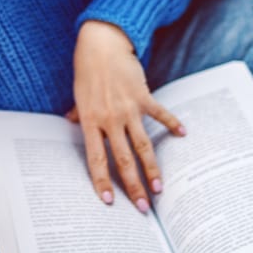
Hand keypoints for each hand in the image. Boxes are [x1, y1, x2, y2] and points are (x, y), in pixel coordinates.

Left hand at [67, 20, 184, 211]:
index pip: (96, 160)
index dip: (102, 182)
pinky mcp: (143, 96)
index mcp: (90, 122)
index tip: (110, 202)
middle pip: (123, 160)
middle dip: (133, 186)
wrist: (102, 44)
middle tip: (143, 208)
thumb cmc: (87, 70)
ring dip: (152, 169)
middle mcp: (109, 119)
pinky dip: (172, 123)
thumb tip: (70, 122)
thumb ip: (78, 113)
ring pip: (142, 146)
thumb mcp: (78, 94)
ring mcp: (128, 109)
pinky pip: (159, 114)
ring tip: (159, 188)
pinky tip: (183, 134)